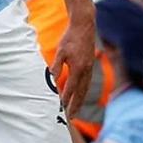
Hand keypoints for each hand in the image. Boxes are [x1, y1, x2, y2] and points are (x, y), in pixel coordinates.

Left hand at [51, 3, 94, 117]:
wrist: (84, 25)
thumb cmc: (71, 37)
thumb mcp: (61, 51)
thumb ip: (57, 66)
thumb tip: (52, 79)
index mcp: (78, 68)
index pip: (71, 89)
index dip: (66, 99)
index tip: (60, 109)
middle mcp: (86, 70)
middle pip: (81, 92)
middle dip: (76, 105)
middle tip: (71, 117)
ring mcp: (90, 67)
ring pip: (86, 88)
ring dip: (81, 100)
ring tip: (76, 109)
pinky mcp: (91, 64)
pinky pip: (88, 81)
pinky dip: (84, 90)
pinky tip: (81, 93)